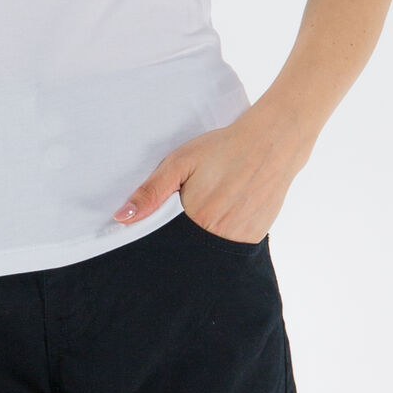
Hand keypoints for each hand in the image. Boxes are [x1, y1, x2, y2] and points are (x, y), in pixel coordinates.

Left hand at [111, 105, 309, 243]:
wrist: (271, 143)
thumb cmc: (222, 149)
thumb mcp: (179, 163)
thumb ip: (150, 193)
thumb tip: (120, 218)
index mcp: (197, 221)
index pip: (168, 244)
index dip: (161, 235)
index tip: (162, 223)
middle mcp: (219, 238)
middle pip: (189, 249)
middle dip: (183, 235)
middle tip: (194, 203)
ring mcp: (240, 240)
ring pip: (210, 249)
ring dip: (204, 234)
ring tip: (212, 203)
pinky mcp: (255, 238)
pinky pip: (230, 245)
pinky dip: (224, 234)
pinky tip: (227, 208)